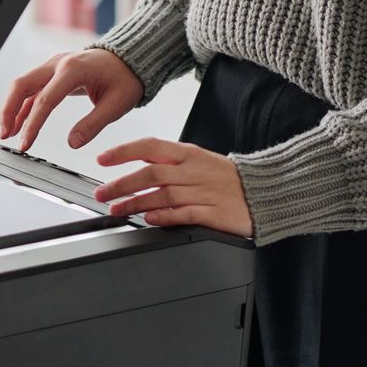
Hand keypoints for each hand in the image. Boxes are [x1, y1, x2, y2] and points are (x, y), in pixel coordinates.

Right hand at [0, 47, 144, 151]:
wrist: (130, 59)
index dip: (32, 124)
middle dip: (8, 110)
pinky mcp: (54, 73)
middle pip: (21, 85)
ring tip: (6, 133)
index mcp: (73, 70)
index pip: (44, 99)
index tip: (25, 144)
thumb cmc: (125, 78)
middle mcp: (58, 64)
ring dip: (11, 108)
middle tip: (4, 135)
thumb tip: (72, 143)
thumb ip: (93, 124)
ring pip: (22, 86)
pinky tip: (19, 124)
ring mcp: (54, 66)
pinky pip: (33, 89)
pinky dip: (23, 106)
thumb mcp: (116, 105)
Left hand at [93, 137, 253, 237]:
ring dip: (135, 203)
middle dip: (121, 184)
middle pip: (151, 174)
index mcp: (188, 154)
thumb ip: (169, 162)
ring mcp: (204, 192)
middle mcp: (194, 171)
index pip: (150, 147)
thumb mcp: (198, 160)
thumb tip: (138, 164)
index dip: (123, 152)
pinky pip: (185, 213)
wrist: (265, 190)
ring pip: (163, 195)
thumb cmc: (227, 177)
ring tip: (117, 210)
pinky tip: (149, 219)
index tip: (102, 159)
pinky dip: (165, 216)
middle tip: (101, 193)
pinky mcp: (214, 213)